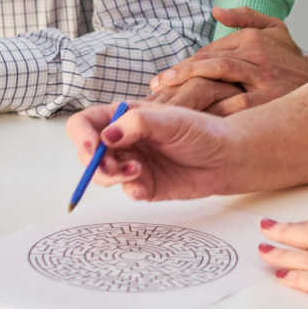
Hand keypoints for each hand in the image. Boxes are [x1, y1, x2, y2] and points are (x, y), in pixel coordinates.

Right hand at [64, 101, 234, 200]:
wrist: (226, 158)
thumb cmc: (201, 131)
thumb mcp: (170, 120)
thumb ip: (137, 123)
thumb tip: (106, 136)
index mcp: (124, 117)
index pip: (85, 123)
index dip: (81, 135)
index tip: (92, 147)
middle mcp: (123, 140)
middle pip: (87, 153)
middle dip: (94, 163)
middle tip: (113, 167)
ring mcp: (132, 163)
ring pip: (102, 175)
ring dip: (112, 176)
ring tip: (137, 172)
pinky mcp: (144, 185)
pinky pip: (125, 191)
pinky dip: (130, 190)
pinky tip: (145, 184)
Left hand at [147, 6, 307, 115]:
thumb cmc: (292, 58)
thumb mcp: (275, 28)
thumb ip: (245, 16)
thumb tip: (216, 10)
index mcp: (252, 38)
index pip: (208, 51)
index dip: (182, 66)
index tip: (162, 80)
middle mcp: (256, 55)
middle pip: (207, 64)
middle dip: (177, 77)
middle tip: (155, 90)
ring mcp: (263, 80)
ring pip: (216, 82)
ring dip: (187, 93)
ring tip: (166, 105)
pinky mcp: (268, 103)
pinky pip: (233, 107)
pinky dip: (211, 113)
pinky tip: (193, 121)